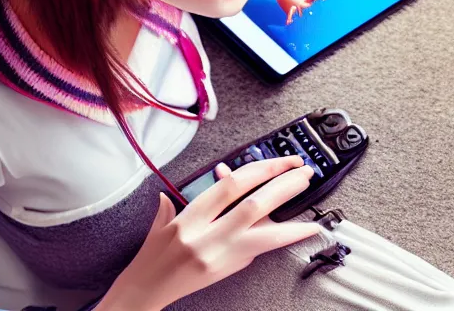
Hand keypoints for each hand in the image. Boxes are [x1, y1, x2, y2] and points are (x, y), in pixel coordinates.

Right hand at [100, 156, 318, 310]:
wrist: (145, 291)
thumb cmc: (152, 256)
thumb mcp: (163, 222)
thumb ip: (187, 196)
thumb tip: (212, 177)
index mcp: (189, 218)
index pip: (229, 187)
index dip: (258, 170)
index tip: (278, 161)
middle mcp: (207, 236)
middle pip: (251, 204)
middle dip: (281, 184)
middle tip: (303, 170)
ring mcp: (220, 255)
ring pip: (262, 228)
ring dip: (289, 208)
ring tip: (307, 191)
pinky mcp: (229, 269)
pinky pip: (262, 248)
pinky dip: (285, 235)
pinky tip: (306, 228)